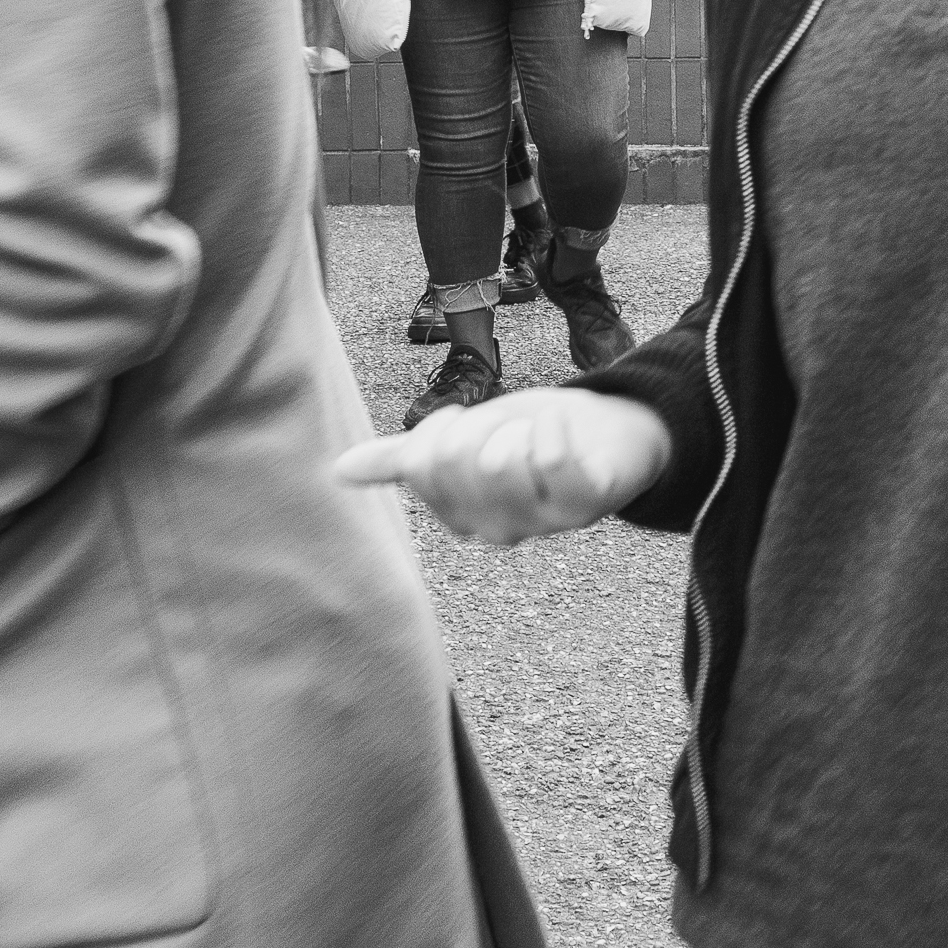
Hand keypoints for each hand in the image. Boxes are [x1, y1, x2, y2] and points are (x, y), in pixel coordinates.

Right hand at [335, 387, 670, 545]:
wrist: (610, 438)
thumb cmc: (529, 441)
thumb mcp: (462, 443)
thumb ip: (402, 459)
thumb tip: (336, 471)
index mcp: (466, 516)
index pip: (422, 467)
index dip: (439, 430)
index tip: (464, 420)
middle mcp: (503, 527)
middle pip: (457, 463)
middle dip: (475, 423)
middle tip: (502, 424)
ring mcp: (546, 517)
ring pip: (499, 463)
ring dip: (513, 427)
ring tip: (530, 430)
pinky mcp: (587, 498)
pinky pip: (550, 459)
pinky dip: (548, 429)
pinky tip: (555, 424)